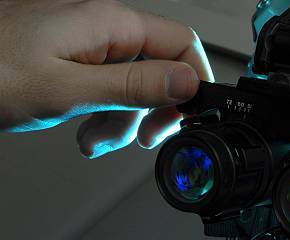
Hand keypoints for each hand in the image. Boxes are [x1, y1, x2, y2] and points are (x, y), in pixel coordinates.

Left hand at [0, 0, 212, 157]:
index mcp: (110, 24)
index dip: (194, 82)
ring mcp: (88, 44)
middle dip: (156, 108)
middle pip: (160, 66)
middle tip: (147, 136)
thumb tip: (187, 83)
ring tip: (98, 140)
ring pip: (135, 83)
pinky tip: (87, 131)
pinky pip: (108, 87)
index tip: (190, 115)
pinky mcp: (74, 60)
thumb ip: (134, 85)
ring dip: (125, 119)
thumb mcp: (70, 89)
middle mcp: (103, 28)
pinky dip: (105, 114)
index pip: (182, 43)